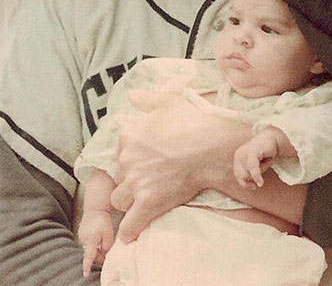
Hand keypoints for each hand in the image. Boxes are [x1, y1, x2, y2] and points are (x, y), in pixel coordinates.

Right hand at [78, 210, 113, 275]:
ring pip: (89, 249)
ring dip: (96, 249)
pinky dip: (93, 244)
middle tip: (106, 249)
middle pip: (91, 254)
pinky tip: (98, 236)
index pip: (89, 256)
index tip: (85, 273)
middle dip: (99, 255)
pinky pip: (87, 244)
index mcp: (91, 240)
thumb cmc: (103, 221)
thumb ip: (106, 247)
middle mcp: (83, 240)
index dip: (87, 265)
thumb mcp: (109, 235)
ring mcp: (81, 237)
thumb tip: (102, 255)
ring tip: (102, 239)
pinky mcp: (81, 235)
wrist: (95, 209)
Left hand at [110, 90, 249, 242]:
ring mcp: (137, 181)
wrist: (212, 147)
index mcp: (128, 135)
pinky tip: (129, 235)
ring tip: (141, 203)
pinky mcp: (148, 202)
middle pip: (118, 177)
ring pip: (119, 199)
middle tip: (148, 182)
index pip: (119, 154)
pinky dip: (129, 231)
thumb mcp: (168, 100)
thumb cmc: (193, 122)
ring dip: (128, 202)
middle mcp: (127, 158)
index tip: (146, 163)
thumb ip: (147, 99)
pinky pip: (130, 224)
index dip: (131, 160)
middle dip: (129, 180)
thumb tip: (131, 96)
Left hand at [233, 131, 279, 188]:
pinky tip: (260, 183)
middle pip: (242, 176)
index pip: (237, 175)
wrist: (273, 138)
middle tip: (263, 165)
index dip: (244, 183)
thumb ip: (251, 173)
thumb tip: (251, 185)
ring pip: (249, 173)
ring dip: (262, 170)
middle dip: (254, 176)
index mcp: (238, 158)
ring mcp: (244, 153)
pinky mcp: (252, 153)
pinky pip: (253, 168)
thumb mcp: (257, 165)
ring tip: (266, 159)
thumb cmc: (265, 153)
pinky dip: (256, 176)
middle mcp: (238, 155)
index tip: (254, 187)